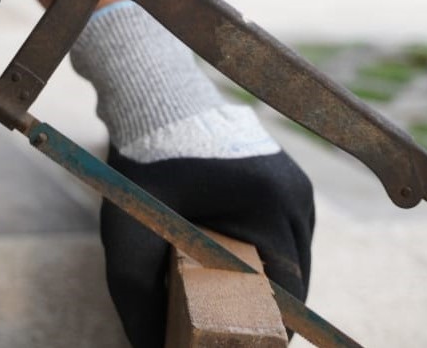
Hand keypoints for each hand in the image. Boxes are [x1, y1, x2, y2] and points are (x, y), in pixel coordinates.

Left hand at [101, 146, 313, 347]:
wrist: (152, 102)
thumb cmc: (141, 167)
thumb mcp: (130, 236)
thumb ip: (137, 299)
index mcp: (272, 205)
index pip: (290, 293)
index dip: (268, 332)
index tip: (240, 344)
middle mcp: (296, 191)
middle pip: (296, 277)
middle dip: (267, 309)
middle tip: (232, 329)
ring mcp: (296, 179)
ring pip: (295, 254)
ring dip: (270, 281)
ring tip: (234, 300)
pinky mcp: (286, 173)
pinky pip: (287, 229)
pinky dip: (267, 252)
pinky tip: (238, 263)